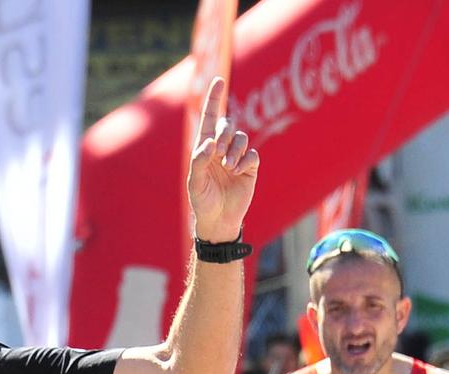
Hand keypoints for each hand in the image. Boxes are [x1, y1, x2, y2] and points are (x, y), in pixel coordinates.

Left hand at [186, 77, 258, 243]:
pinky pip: (252, 155)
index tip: (219, 80)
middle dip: (224, 134)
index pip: (209, 117)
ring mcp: (237, 156)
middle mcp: (221, 148)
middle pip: (227, 124)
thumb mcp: (195, 181)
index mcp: (205, 146)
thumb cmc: (202, 200)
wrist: (219, 219)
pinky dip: (246, 161)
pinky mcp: (250, 167)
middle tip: (219, 154)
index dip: (214, 98)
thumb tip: (210, 143)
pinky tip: (238, 173)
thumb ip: (199, 160)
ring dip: (235, 149)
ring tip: (229, 167)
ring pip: (242, 138)